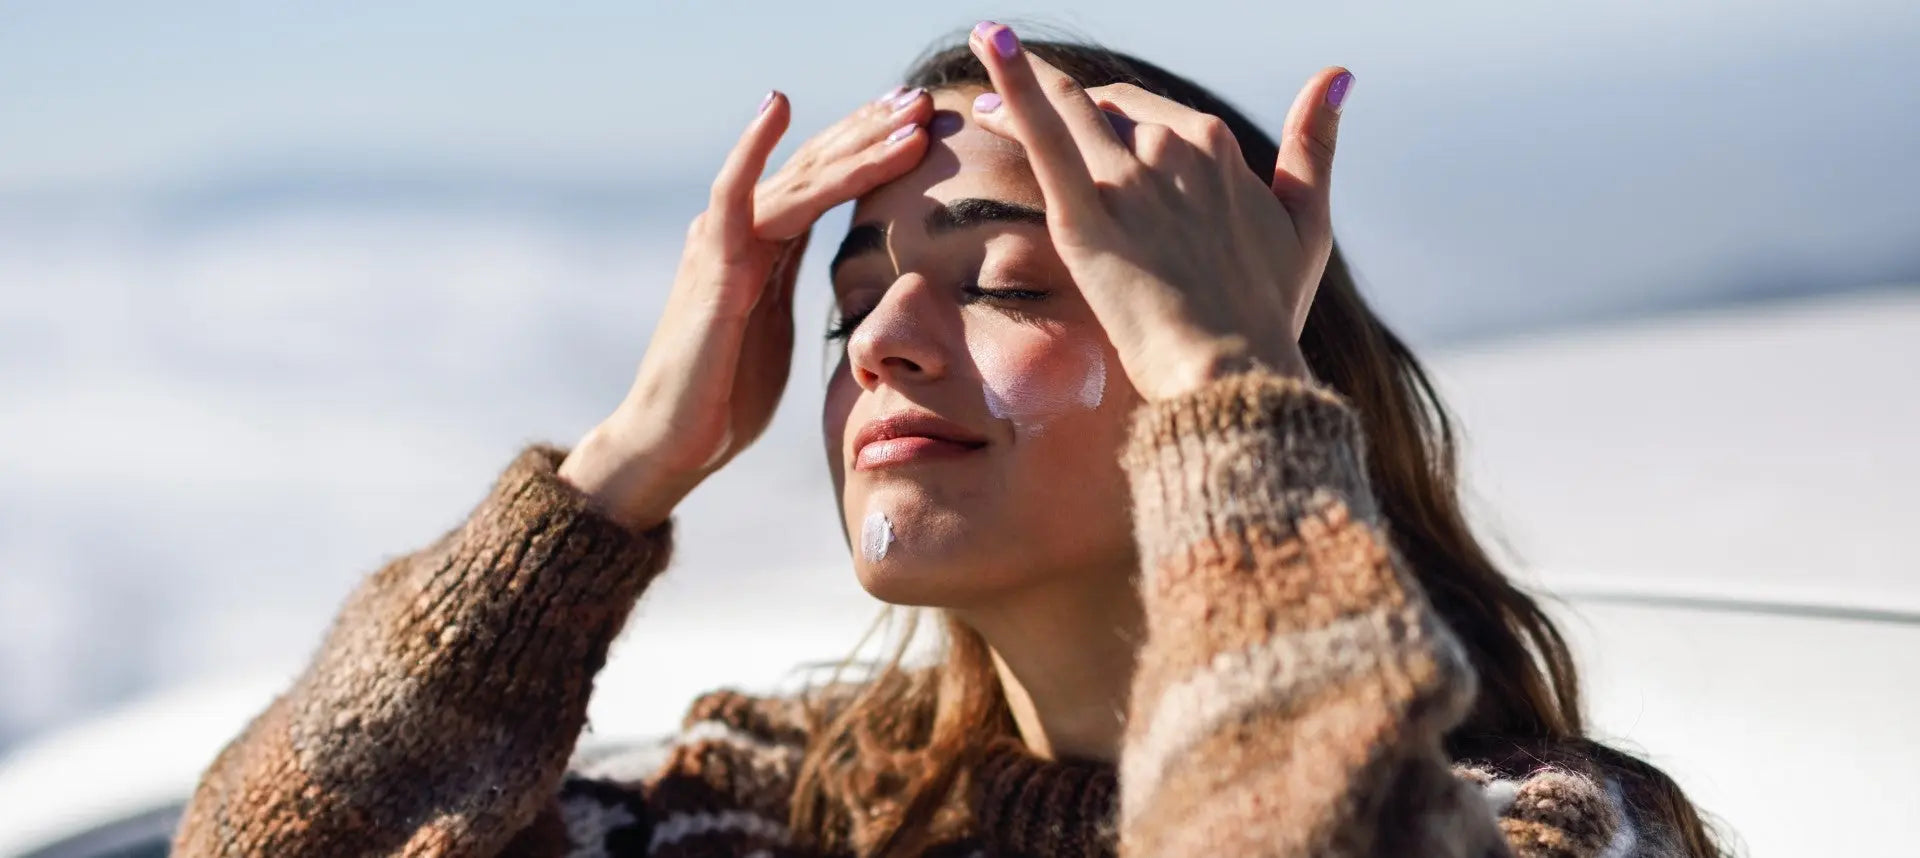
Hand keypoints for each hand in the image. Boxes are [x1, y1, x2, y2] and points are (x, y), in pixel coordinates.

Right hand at [561, 87, 933, 529]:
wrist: (673, 441)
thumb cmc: (725, 395)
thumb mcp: (777, 328)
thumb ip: (796, 288)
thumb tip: (841, 282)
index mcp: (765, 245)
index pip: (825, 181)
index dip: (871, 148)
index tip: (921, 122)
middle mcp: (742, 230)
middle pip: (816, 165)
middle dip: (872, 130)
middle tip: (924, 98)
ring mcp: (723, 243)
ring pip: (798, 178)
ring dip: (855, 144)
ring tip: (905, 114)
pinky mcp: (712, 267)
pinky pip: (733, 196)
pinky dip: (753, 148)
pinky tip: (777, 106)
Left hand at [964, 22, 1350, 398]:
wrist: (1233, 371)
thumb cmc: (1269, 312)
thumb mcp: (1307, 223)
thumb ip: (1315, 145)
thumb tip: (1338, 75)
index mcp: (1217, 146)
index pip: (1148, 113)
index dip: (1109, 111)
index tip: (1081, 116)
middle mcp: (1172, 149)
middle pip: (1102, 110)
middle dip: (1059, 100)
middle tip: (1003, 99)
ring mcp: (1127, 180)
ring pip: (1067, 110)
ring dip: (1021, 82)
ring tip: (985, 57)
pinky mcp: (1085, 217)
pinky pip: (1044, 136)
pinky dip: (1015, 84)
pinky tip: (990, 42)